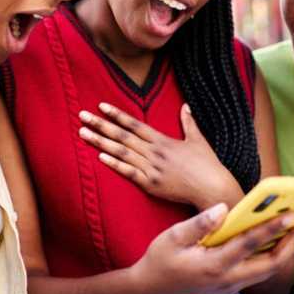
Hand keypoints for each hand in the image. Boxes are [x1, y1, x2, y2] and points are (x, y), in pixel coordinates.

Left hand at [78, 102, 241, 209]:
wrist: (212, 187)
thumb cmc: (207, 164)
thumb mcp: (198, 139)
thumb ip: (189, 122)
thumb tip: (186, 106)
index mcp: (164, 140)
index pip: (135, 124)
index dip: (117, 115)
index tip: (101, 106)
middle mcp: (155, 152)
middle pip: (122, 136)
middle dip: (101, 125)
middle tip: (82, 115)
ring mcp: (152, 168)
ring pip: (121, 152)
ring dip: (101, 142)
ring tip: (83, 133)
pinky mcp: (151, 184)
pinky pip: (129, 172)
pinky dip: (115, 164)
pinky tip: (100, 156)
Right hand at [133, 203, 293, 293]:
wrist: (151, 286)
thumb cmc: (162, 258)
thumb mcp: (172, 236)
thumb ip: (199, 223)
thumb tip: (225, 208)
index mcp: (214, 266)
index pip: (250, 245)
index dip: (273, 228)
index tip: (292, 214)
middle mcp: (228, 280)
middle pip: (272, 264)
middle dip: (292, 241)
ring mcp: (232, 285)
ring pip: (269, 268)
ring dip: (286, 247)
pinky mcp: (233, 284)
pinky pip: (261, 269)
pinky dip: (274, 252)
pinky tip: (280, 233)